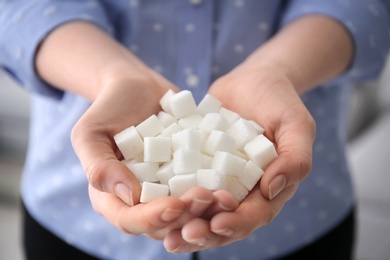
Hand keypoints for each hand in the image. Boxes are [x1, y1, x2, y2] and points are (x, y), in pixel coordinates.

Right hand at [70, 75, 238, 240]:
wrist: (137, 88)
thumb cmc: (108, 109)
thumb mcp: (90, 133)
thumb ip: (98, 166)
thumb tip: (127, 197)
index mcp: (113, 198)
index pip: (130, 221)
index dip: (152, 219)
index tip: (175, 204)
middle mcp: (143, 201)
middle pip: (165, 223)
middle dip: (187, 217)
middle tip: (207, 197)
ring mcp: (168, 190)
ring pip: (189, 213)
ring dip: (208, 210)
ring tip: (225, 197)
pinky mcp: (188, 176)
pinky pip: (204, 189)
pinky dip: (218, 191)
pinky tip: (233, 184)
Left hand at [163, 65, 315, 252]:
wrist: (252, 82)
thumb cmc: (279, 102)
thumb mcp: (296, 125)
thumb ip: (295, 158)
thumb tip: (273, 190)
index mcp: (269, 188)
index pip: (255, 214)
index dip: (237, 223)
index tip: (217, 224)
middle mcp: (242, 191)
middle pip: (224, 220)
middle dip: (205, 232)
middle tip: (182, 236)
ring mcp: (218, 180)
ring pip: (201, 211)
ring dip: (184, 224)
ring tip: (165, 234)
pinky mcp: (198, 167)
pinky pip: (184, 185)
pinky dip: (171, 198)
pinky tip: (152, 204)